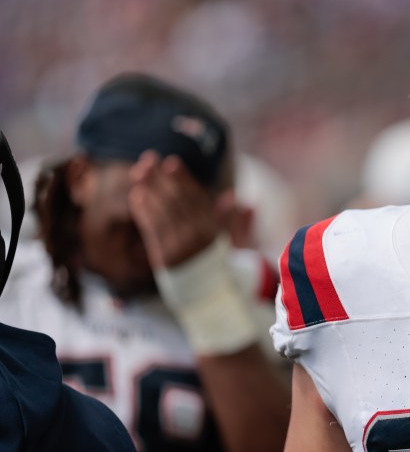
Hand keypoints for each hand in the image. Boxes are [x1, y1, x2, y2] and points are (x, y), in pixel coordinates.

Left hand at [129, 151, 230, 268]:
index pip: (195, 197)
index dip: (183, 178)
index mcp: (212, 228)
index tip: (171, 162)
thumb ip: (225, 217)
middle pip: (176, 201)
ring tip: (138, 173)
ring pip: (162, 213)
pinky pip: (151, 230)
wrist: (205, 291)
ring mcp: (180, 247)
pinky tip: (137, 196)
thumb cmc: (211, 258)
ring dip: (149, 190)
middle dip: (160, 179)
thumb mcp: (224, 238)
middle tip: (148, 160)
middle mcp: (197, 236)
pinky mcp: (164, 257)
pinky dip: (143, 212)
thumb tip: (232, 196)